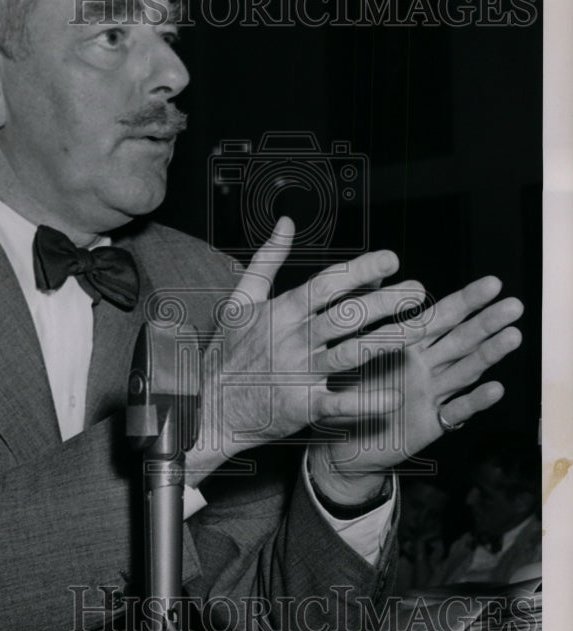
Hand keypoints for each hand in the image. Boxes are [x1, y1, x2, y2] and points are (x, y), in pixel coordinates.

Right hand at [186, 217, 425, 480]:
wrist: (208, 406)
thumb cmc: (226, 352)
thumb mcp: (240, 300)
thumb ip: (267, 259)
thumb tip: (286, 222)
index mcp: (282, 312)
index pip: (328, 284)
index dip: (362, 270)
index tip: (392, 259)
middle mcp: (293, 340)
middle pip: (348, 315)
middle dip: (388, 302)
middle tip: (419, 291)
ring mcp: (298, 374)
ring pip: (352, 354)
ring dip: (390, 340)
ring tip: (422, 327)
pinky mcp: (301, 407)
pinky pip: (338, 404)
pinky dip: (364, 402)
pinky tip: (393, 395)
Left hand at [308, 274, 523, 503]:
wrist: (342, 444)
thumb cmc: (346, 393)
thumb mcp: (350, 353)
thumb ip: (362, 320)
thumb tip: (369, 279)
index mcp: (408, 345)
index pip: (441, 318)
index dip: (466, 301)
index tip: (491, 284)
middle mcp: (425, 367)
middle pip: (461, 340)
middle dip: (487, 322)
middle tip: (514, 304)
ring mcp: (431, 394)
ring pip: (465, 370)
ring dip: (489, 354)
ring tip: (513, 335)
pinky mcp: (430, 423)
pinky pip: (454, 411)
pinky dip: (474, 401)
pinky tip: (494, 388)